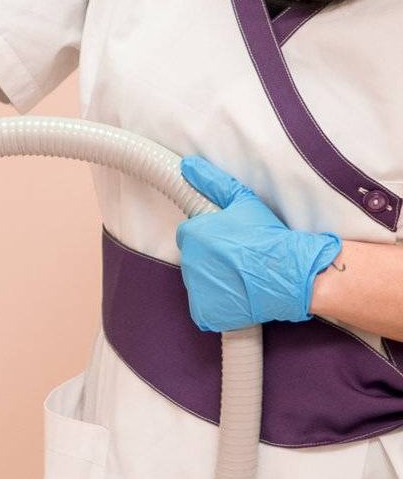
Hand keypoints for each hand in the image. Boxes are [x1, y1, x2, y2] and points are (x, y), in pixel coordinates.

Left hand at [176, 155, 341, 331]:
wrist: (291, 273)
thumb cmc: (268, 235)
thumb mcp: (242, 201)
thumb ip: (212, 182)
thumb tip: (187, 165)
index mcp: (193, 234)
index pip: (189, 235)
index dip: (209, 238)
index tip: (230, 242)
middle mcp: (189, 262)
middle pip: (193, 259)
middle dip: (210, 259)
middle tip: (239, 259)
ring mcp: (196, 290)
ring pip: (199, 283)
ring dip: (214, 281)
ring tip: (242, 278)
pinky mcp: (205, 312)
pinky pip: (204, 308)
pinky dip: (218, 305)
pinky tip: (238, 296)